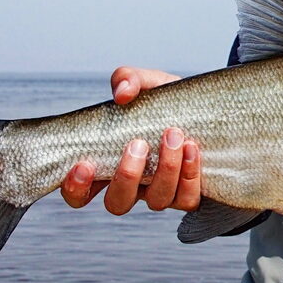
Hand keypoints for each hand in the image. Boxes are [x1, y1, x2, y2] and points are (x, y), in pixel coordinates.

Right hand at [59, 67, 200, 214]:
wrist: (206, 108)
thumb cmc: (166, 101)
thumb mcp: (146, 83)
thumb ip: (127, 79)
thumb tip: (122, 93)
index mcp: (108, 164)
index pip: (79, 193)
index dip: (75, 188)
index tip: (85, 164)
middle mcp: (132, 185)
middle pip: (117, 203)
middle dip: (126, 176)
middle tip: (138, 143)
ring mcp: (159, 192)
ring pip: (156, 201)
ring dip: (165, 170)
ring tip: (174, 135)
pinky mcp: (187, 195)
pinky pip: (186, 199)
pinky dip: (189, 175)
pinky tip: (192, 148)